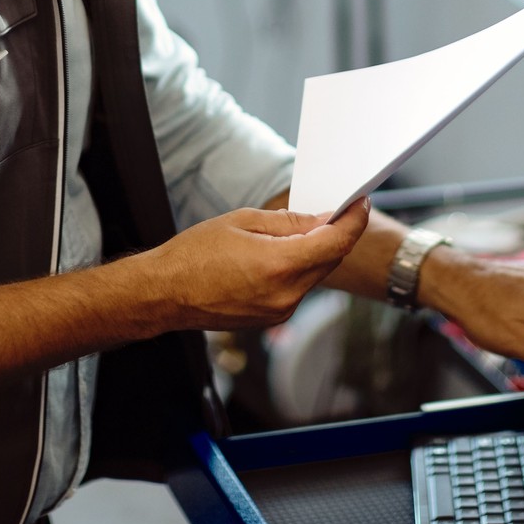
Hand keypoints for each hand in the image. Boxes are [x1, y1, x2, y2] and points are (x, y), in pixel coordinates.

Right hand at [144, 199, 371, 330]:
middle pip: (330, 260)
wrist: (165, 294)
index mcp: (280, 265)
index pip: (336, 243)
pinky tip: (279, 255)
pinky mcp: (271, 319)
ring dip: (314, 252)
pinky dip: (297, 269)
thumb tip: (321, 220)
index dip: (353, 221)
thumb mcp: (243, 221)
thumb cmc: (195, 254)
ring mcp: (280, 310)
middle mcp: (286, 294)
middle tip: (332, 210)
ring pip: (314, 275)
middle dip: (335, 234)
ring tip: (295, 232)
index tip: (359, 204)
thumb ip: (288, 222)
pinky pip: (297, 288)